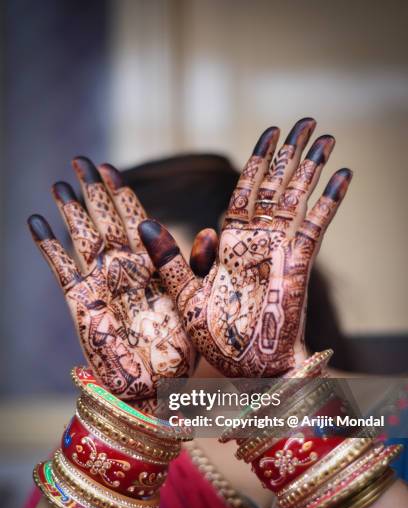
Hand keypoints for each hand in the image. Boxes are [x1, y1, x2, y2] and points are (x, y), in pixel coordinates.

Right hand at [28, 158, 194, 403]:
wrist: (156, 385)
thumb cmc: (181, 347)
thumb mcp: (197, 301)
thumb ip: (197, 266)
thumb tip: (206, 231)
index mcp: (151, 263)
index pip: (134, 217)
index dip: (121, 192)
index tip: (110, 168)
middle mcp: (123, 268)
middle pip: (104, 220)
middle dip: (93, 190)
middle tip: (79, 159)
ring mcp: (100, 283)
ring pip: (81, 237)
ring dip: (70, 211)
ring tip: (59, 183)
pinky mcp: (80, 302)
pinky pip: (61, 268)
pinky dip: (48, 246)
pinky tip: (36, 222)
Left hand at [139, 118, 351, 376]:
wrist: (247, 372)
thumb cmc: (214, 341)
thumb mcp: (183, 297)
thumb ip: (168, 260)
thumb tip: (143, 223)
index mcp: (230, 246)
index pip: (244, 193)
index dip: (257, 162)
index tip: (269, 134)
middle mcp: (258, 242)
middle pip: (275, 187)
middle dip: (288, 153)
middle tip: (305, 119)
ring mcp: (280, 251)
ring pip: (297, 198)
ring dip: (311, 166)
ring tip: (325, 135)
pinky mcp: (298, 265)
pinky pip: (316, 226)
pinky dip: (329, 200)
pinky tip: (342, 174)